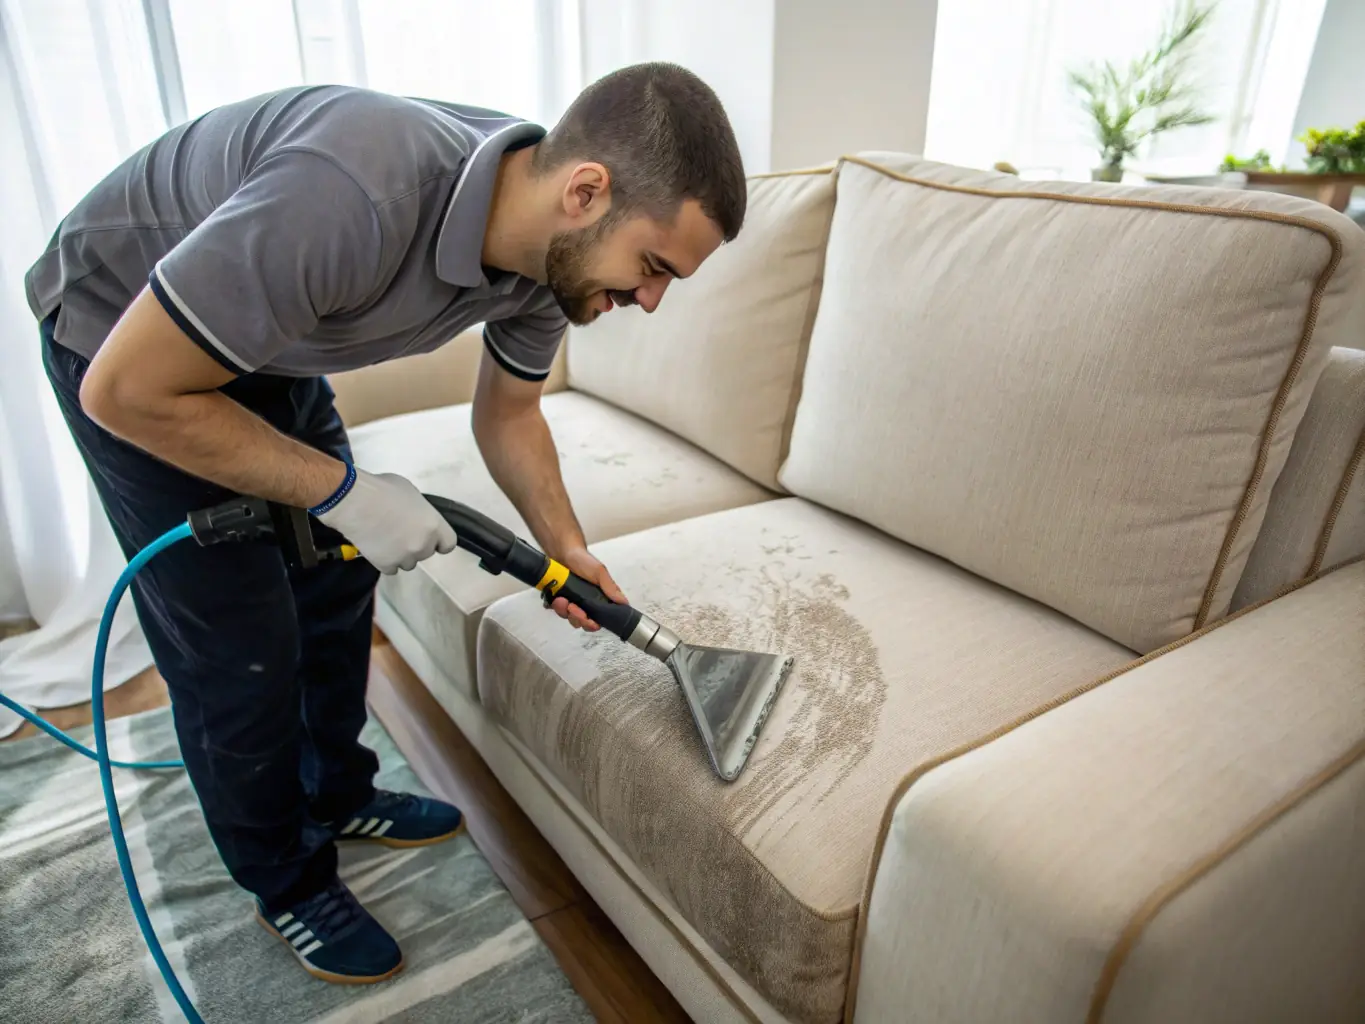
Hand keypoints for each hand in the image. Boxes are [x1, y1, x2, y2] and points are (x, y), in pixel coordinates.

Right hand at [316, 468, 457, 573]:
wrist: (355, 502)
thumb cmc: (383, 490)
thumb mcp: (410, 492)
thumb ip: (420, 510)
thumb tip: (416, 516)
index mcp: (433, 525)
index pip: (448, 544)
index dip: (439, 542)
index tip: (431, 539)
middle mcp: (423, 544)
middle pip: (426, 553)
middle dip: (416, 545)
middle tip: (400, 533)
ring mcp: (404, 557)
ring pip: (408, 563)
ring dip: (400, 555)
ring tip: (386, 539)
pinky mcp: (386, 565)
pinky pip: (391, 569)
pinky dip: (385, 562)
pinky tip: (377, 548)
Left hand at [551, 547, 626, 631]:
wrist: (563, 552)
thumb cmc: (583, 560)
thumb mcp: (599, 572)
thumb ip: (610, 588)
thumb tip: (623, 602)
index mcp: (600, 600)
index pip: (600, 620)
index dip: (593, 624)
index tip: (589, 620)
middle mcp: (587, 604)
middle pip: (583, 623)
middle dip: (577, 618)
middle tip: (573, 607)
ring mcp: (572, 603)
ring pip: (569, 618)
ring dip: (565, 612)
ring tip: (562, 600)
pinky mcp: (560, 601)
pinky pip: (557, 611)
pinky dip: (556, 607)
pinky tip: (557, 598)